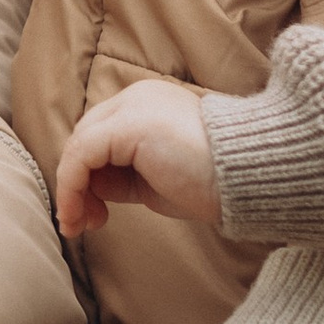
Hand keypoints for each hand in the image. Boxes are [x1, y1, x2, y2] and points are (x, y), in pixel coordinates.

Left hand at [54, 79, 218, 235]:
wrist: (253, 176)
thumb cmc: (217, 183)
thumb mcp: (161, 178)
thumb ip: (127, 174)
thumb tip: (91, 187)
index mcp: (149, 105)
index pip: (100, 137)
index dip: (87, 176)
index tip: (91, 214)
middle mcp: (137, 98)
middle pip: (85, 140)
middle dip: (76, 184)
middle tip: (80, 223)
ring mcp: (132, 107)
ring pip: (79, 147)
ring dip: (71, 190)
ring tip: (79, 225)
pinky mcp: (128, 125)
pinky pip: (81, 156)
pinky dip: (72, 188)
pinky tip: (80, 215)